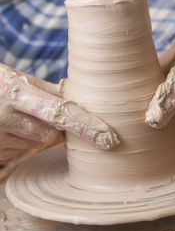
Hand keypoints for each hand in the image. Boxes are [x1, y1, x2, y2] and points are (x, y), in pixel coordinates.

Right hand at [0, 64, 118, 160]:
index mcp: (15, 93)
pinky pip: (22, 151)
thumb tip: (78, 98)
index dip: (86, 125)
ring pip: (37, 143)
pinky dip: (24, 140)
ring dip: (37, 132)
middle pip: (50, 132)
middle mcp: (5, 117)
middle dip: (54, 125)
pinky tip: (10, 127)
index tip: (109, 138)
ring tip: (18, 116)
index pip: (60, 112)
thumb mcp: (17, 79)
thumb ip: (47, 91)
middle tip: (42, 111)